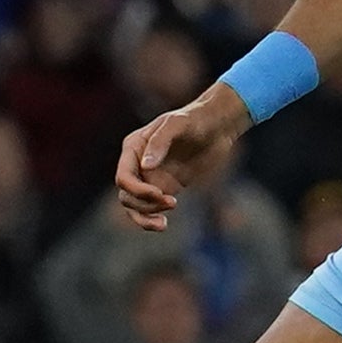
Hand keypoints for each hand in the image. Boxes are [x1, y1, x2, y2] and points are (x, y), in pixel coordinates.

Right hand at [117, 88, 249, 231]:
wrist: (217, 126)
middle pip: (127, 195)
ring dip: (145, 217)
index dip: (137, 190)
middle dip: (145, 204)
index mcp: (134, 147)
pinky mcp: (165, 187)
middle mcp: (138, 164)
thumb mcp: (178, 123)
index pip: (124, 177)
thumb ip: (160, 142)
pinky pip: (150, 208)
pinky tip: (164, 223)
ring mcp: (150, 177)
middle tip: (172, 202)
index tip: (160, 194)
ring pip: (134, 206)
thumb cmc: (196, 119)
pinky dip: (152, 219)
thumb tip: (145, 167)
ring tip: (164, 223)